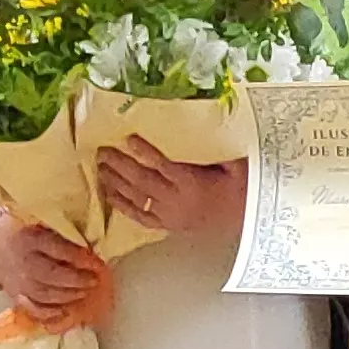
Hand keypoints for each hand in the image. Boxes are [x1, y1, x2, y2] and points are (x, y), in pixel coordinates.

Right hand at [0, 215, 100, 310]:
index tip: (98, 263)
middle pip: (52, 275)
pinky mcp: (15, 295)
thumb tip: (92, 243)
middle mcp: (23, 261)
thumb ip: (62, 232)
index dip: (80, 258)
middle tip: (94, 280)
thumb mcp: (41, 222)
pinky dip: (49, 313)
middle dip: (76, 280)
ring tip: (84, 292)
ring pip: (44, 294)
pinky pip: (32, 308)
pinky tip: (65, 311)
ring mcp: (18, 281)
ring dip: (68, 296)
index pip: (58, 249)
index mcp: (30, 239)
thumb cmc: (25, 229)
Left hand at [95, 138, 245, 234]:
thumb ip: (220, 148)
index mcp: (193, 183)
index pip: (163, 165)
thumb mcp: (236, 164)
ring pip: (137, 198)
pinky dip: (123, 206)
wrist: (249, 219)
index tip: (129, 139)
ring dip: (116, 183)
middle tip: (102, 152)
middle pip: (143, 181)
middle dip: (120, 165)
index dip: (145, 152)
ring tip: (100, 169)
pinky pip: (141, 216)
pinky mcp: (168, 225)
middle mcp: (177, 200)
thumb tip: (208, 123)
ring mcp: (170, 215)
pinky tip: (109, 196)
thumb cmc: (243, 187)